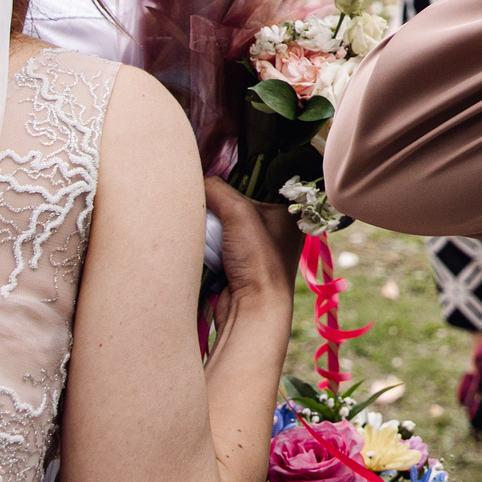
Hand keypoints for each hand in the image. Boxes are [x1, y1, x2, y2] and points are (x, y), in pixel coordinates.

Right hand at [203, 178, 297, 305]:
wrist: (251, 310)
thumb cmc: (258, 260)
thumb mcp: (238, 213)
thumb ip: (216, 189)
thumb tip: (194, 178)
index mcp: (287, 211)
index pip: (260, 181)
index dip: (238, 175)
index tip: (215, 171)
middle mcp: (274, 228)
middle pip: (237, 203)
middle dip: (219, 202)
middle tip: (202, 197)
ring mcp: (254, 248)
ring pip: (224, 223)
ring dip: (210, 222)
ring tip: (198, 218)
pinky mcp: (235, 264)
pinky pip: (216, 242)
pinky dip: (205, 240)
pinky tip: (197, 237)